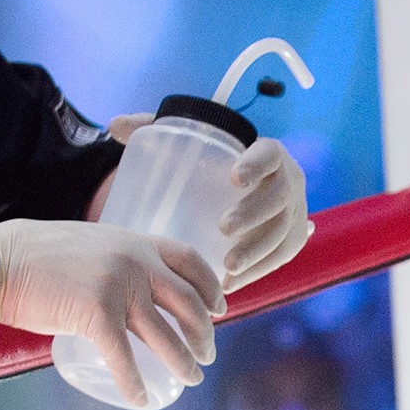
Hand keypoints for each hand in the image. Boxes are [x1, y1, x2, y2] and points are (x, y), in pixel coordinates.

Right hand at [0, 220, 223, 407]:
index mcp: (136, 242)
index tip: (221, 307)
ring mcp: (118, 287)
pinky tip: (142, 399)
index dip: (211, 286)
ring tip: (193, 378)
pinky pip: (124, 357)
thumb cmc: (36, 256)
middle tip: (208, 353)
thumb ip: (117, 260)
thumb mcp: (92, 245)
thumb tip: (131, 285)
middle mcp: (135, 262)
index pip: (190, 261)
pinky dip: (134, 383)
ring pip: (164, 334)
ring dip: (184, 361)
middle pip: (187, 302)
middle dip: (204, 332)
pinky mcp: (95, 314)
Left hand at [105, 116, 311, 287]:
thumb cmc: (208, 163)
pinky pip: (281, 257)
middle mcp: (288, 180)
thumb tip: (115, 126)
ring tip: (227, 266)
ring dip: (258, 251)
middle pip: (280, 197)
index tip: (234, 178)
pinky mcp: (291, 239)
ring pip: (284, 232)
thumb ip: (153, 132)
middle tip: (223, 228)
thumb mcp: (184, 144)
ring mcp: (295, 212)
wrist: (240, 187)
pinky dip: (259, 271)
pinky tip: (232, 283)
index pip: (270, 154)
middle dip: (255, 213)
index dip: (257, 164)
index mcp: (268, 152)